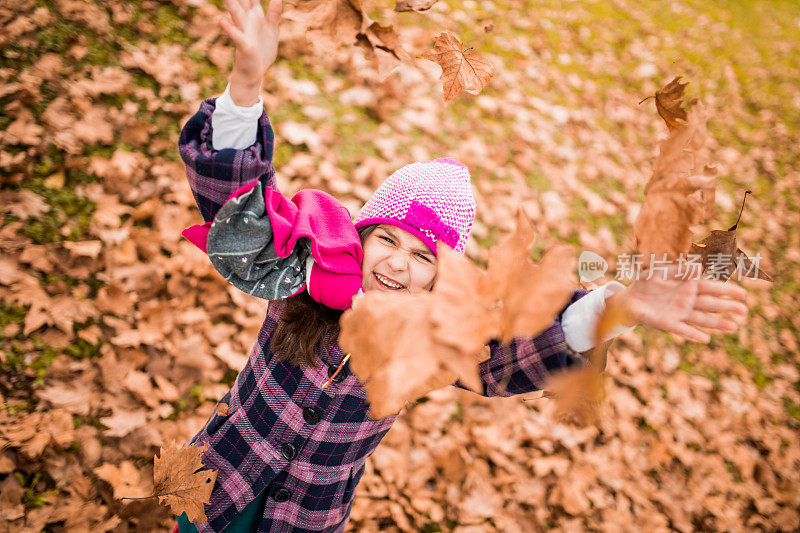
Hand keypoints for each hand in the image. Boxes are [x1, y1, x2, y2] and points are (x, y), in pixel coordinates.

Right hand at [220, 0, 282, 105]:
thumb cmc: (262, 51)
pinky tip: (222, 21)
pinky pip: (236, 36)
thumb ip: (274, 13)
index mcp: (254, 16)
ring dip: (230, 3)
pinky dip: (230, 29)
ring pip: (236, 14)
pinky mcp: (244, 46)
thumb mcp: (272, 30)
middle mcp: (246, 22)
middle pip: (240, 1)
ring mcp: (244, 33)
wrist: (255, 73)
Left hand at [606, 265, 747, 342]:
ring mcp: (679, 313)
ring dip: (716, 323)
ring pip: (701, 319)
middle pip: (711, 304)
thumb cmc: (647, 282)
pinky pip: (682, 330)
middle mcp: (688, 301)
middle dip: (727, 307)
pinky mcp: (668, 323)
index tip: (743, 294)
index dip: (727, 291)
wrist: (630, 298)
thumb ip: (679, 270)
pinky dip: (693, 334)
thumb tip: (698, 267)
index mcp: (688, 286)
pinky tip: (705, 339)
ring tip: (733, 327)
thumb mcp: (661, 271)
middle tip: (744, 311)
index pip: (712, 288)